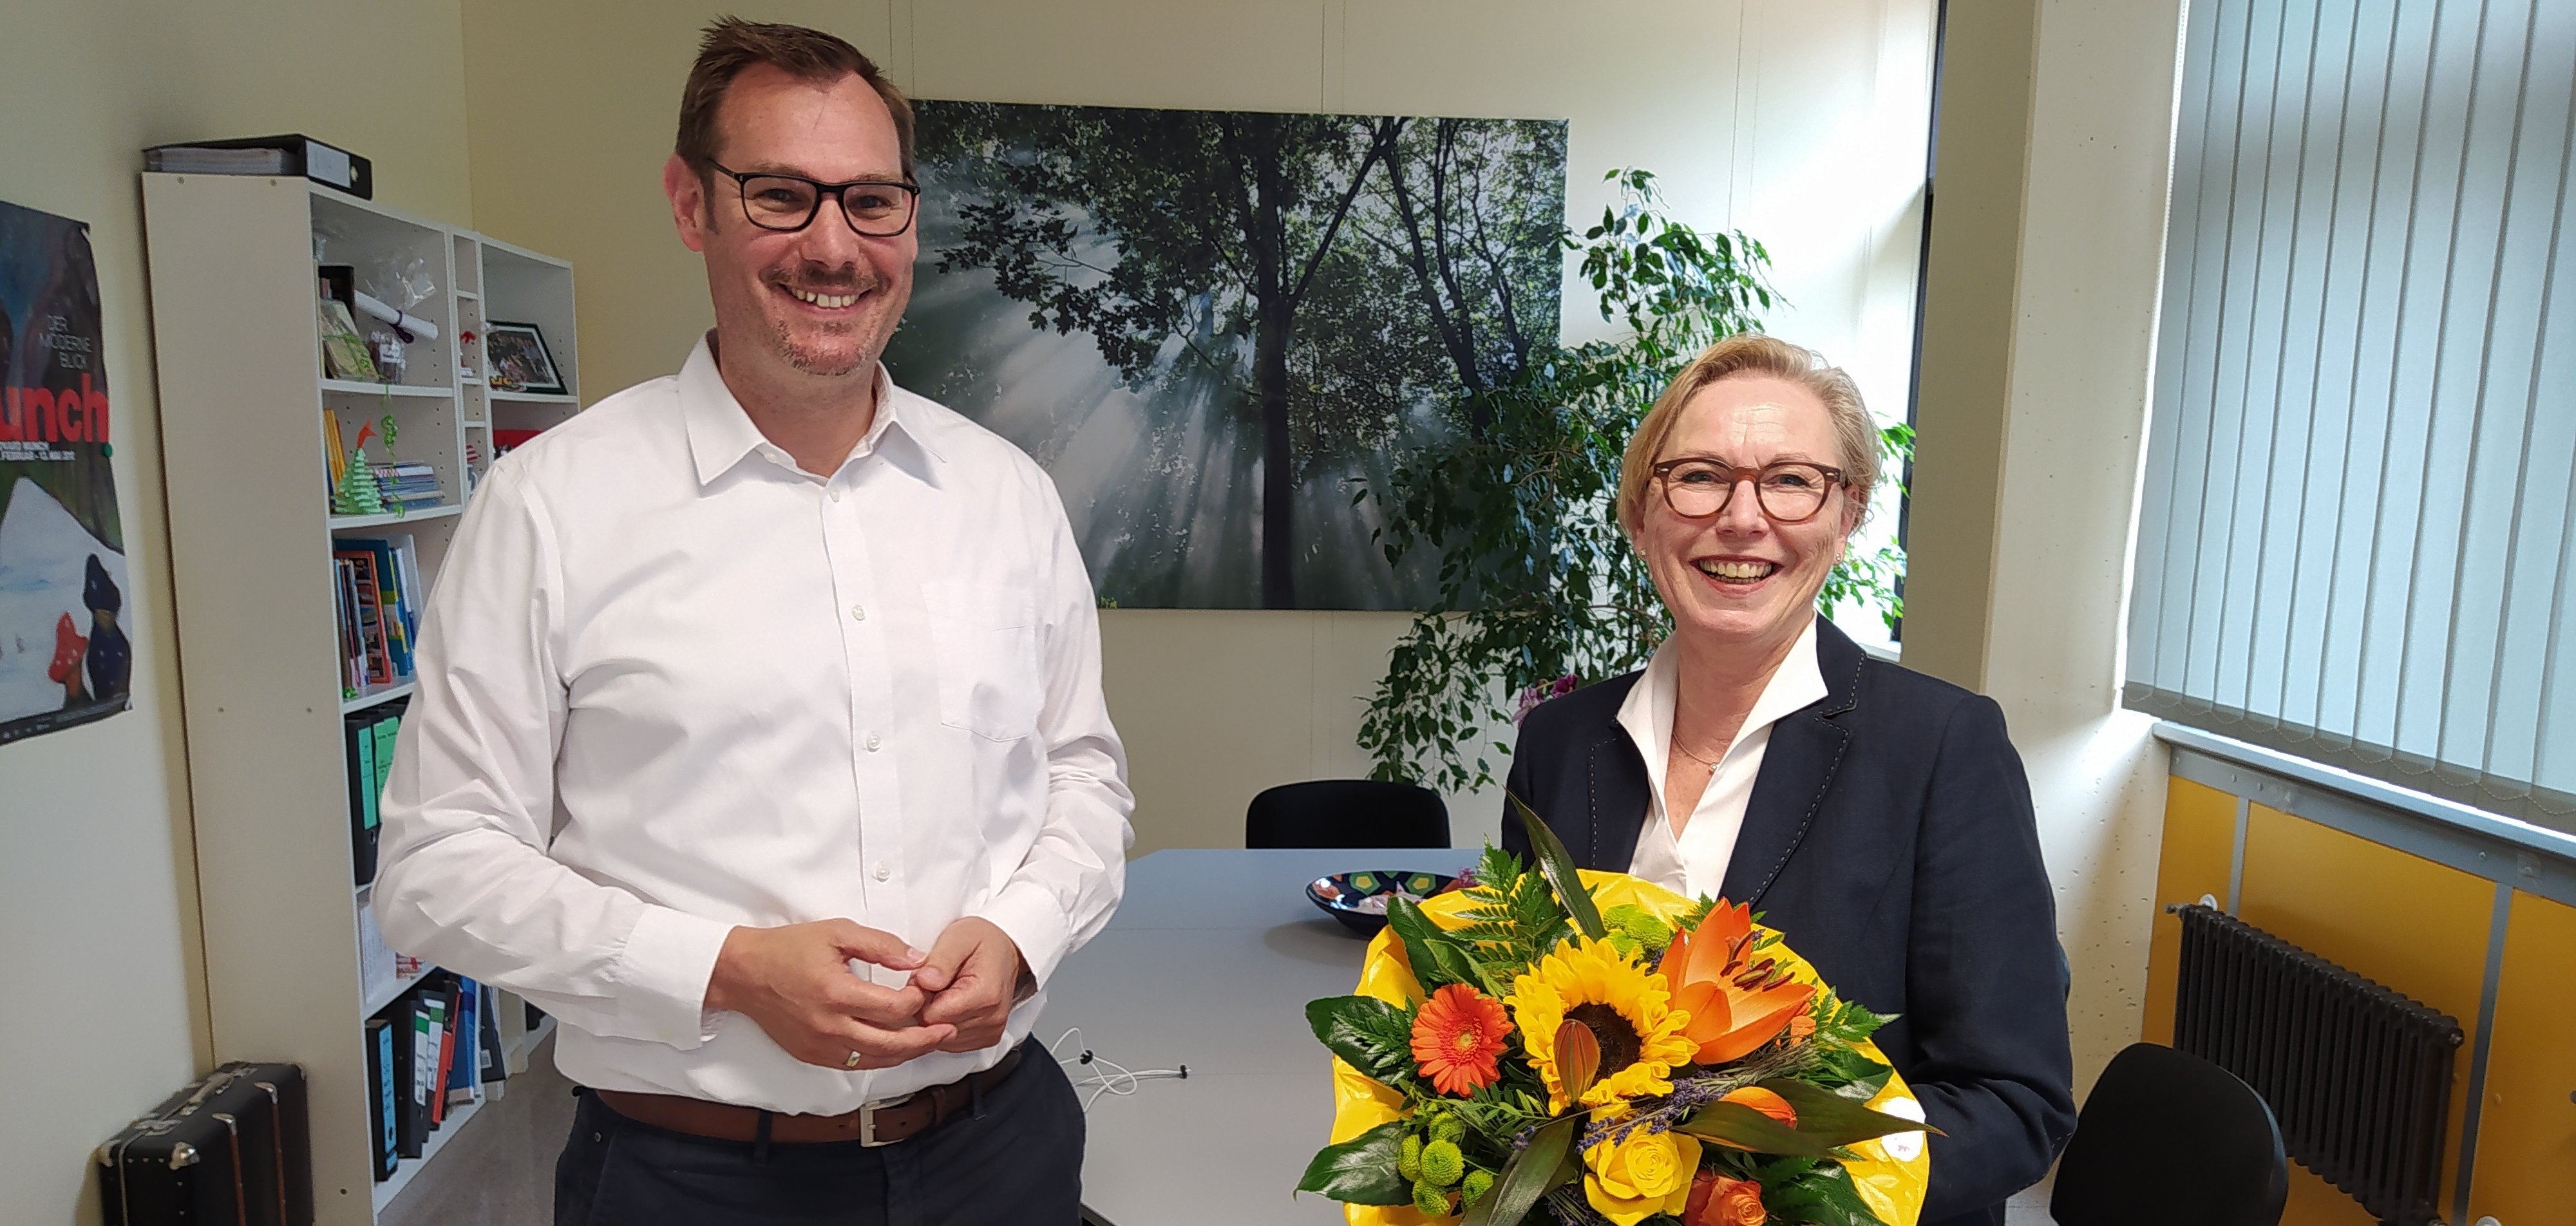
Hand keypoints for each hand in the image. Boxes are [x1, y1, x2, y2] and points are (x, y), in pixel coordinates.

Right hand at [706, 919, 955, 1069]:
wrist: (743, 974)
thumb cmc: (788, 949)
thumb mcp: (837, 932)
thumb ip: (881, 944)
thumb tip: (917, 959)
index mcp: (837, 993)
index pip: (895, 1009)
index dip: (919, 1000)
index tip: (926, 988)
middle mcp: (829, 1026)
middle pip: (892, 1044)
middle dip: (926, 1038)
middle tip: (948, 1029)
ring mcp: (820, 1046)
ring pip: (877, 1060)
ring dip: (907, 1052)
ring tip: (929, 1040)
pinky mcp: (812, 1055)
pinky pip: (855, 1064)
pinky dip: (880, 1058)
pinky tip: (895, 1047)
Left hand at [909, 917, 1026, 1052]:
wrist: (1004, 951)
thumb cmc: (983, 943)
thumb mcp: (959, 938)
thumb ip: (940, 960)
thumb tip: (924, 980)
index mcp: (986, 995)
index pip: (931, 1015)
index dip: (921, 995)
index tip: (929, 978)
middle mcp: (992, 1019)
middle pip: (935, 1028)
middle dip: (928, 1005)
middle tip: (939, 982)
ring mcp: (990, 1032)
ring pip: (940, 1037)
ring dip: (937, 1015)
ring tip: (948, 991)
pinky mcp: (986, 1039)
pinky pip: (950, 1041)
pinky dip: (946, 1023)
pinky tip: (954, 1004)